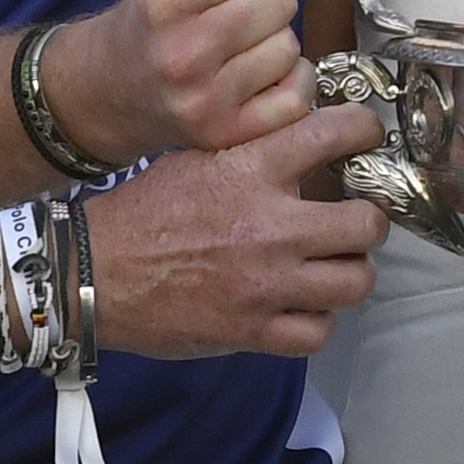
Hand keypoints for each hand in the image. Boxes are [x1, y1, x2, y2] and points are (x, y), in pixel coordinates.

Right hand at [45, 0, 332, 162]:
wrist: (109, 87)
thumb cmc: (158, 11)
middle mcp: (181, 52)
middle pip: (281, 2)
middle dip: (267, 0)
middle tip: (236, 14)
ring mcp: (203, 100)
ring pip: (290, 48)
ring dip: (276, 43)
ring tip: (241, 47)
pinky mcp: (224, 134)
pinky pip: (297, 98)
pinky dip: (290, 83)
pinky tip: (260, 78)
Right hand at [83, 102, 389, 359]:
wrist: (93, 272)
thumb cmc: (142, 212)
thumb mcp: (196, 157)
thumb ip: (253, 147)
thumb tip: (303, 134)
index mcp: (252, 170)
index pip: (337, 133)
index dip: (365, 131)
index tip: (366, 139)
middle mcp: (271, 226)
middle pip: (368, 224)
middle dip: (369, 220)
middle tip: (356, 219)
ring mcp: (267, 283)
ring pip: (356, 282)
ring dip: (351, 272)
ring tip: (335, 264)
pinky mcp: (253, 330)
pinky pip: (318, 331)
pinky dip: (317, 320)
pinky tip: (303, 305)